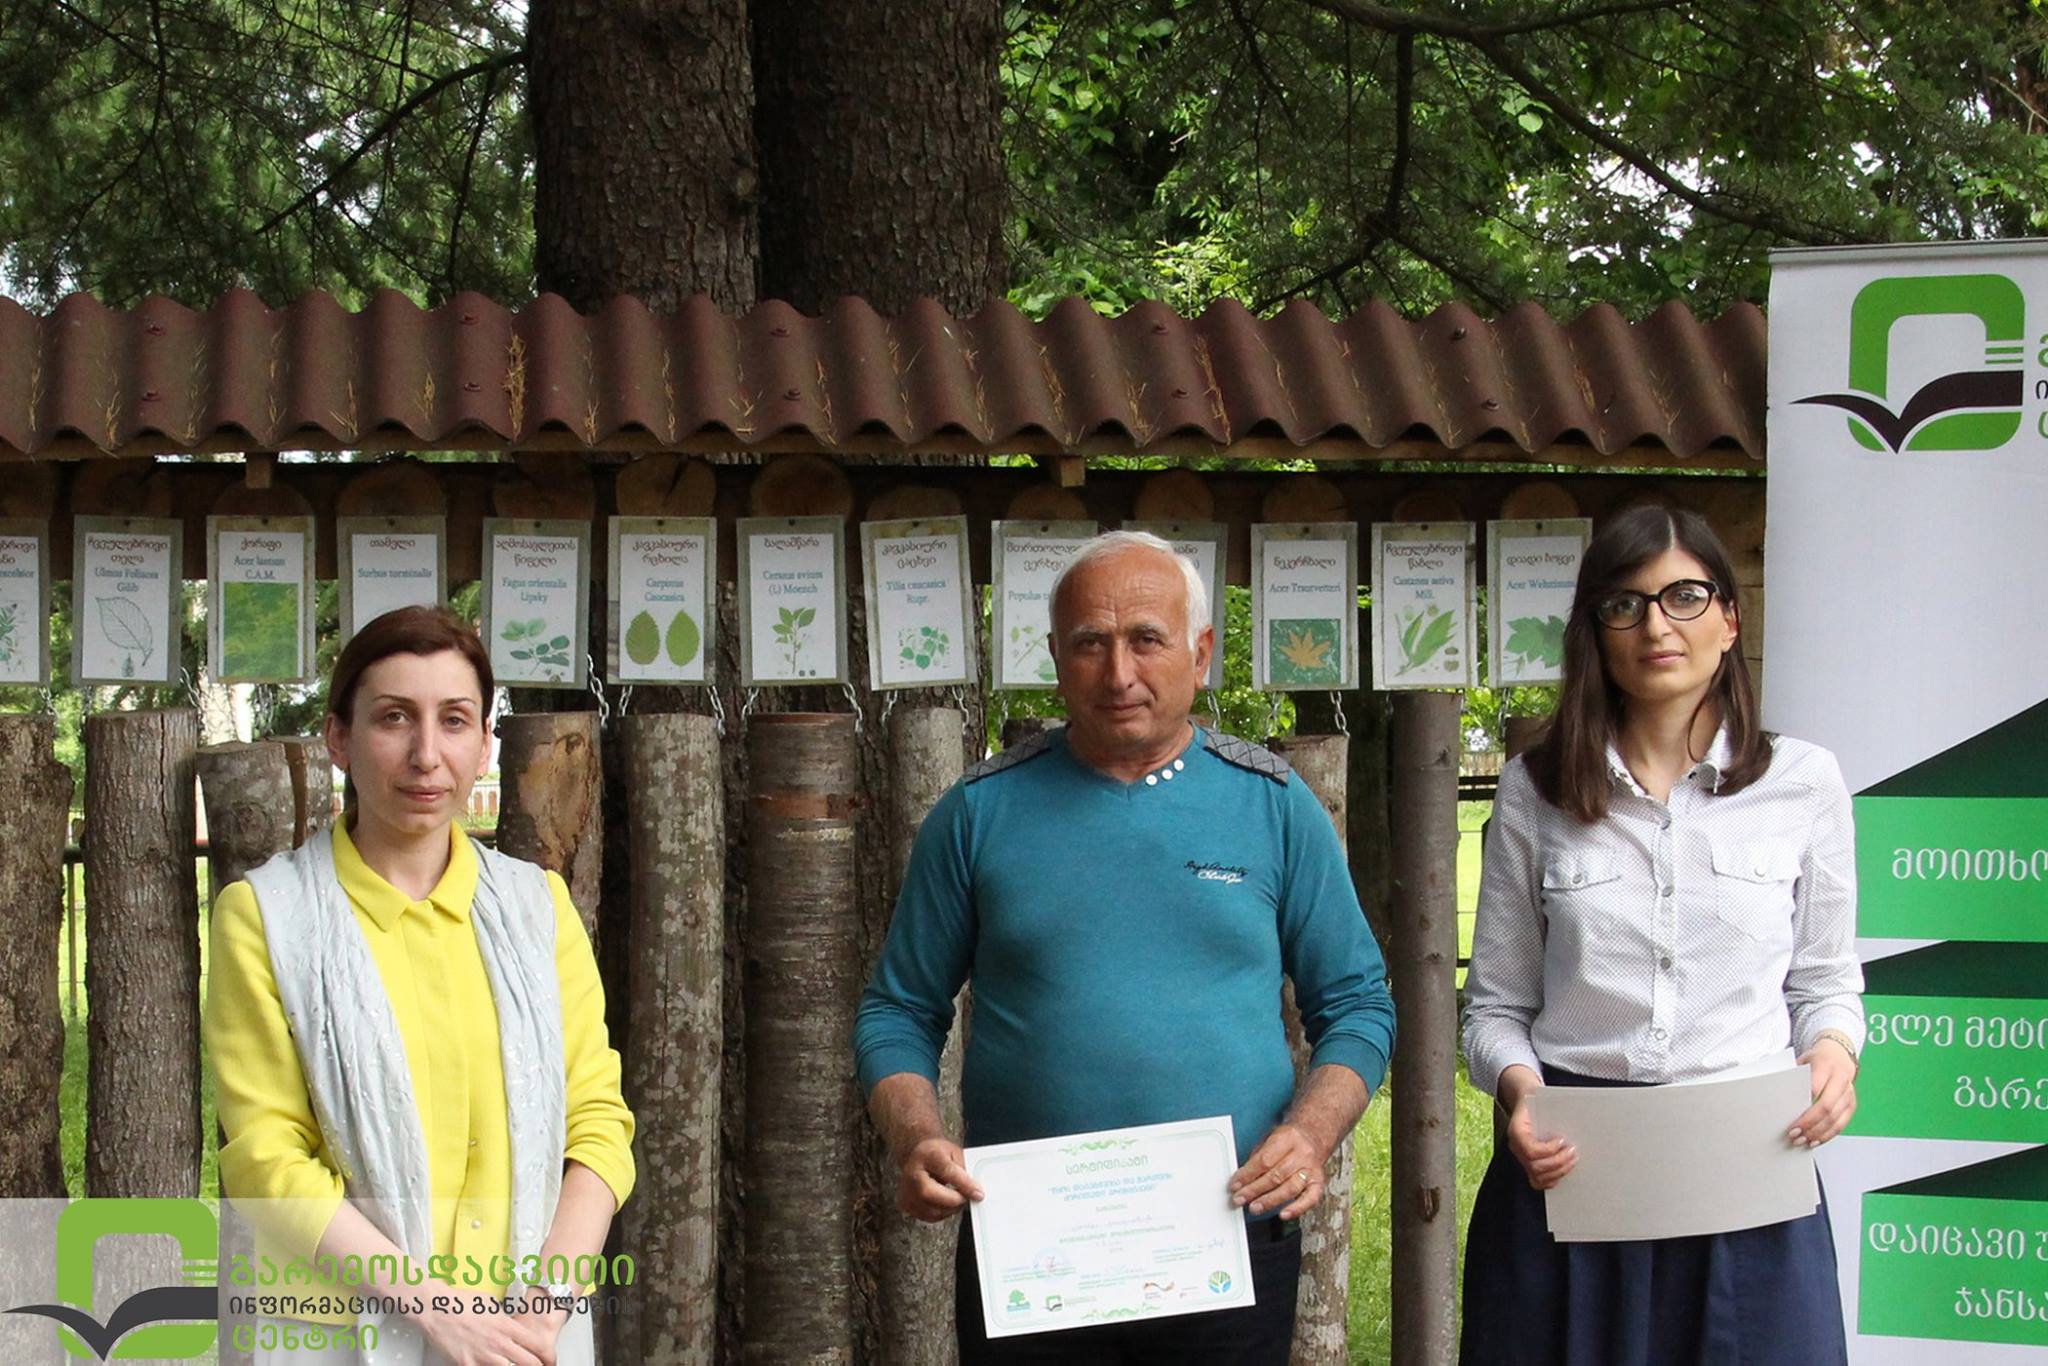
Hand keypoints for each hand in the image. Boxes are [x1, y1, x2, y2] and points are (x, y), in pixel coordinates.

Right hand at [411, 1291, 559, 1365]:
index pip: (537, 1345)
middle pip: (529, 1362)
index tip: (548, 1359)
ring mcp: (482, 1355)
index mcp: (507, 1326)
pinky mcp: (466, 1364)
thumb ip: (505, 1320)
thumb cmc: (462, 1303)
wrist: (436, 1309)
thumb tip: (512, 1327)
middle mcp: (498, 1342)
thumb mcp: (492, 1305)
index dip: (547, 1356)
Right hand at [896, 1136, 982, 1221]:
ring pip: (930, 1210)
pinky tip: (945, 1202)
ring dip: (950, 1209)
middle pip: (929, 1193)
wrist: (917, 1156)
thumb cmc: (935, 1154)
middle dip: (954, 1200)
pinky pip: (928, 1217)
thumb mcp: (953, 1152)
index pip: (946, 1171)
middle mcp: (912, 1173)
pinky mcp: (906, 1204)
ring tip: (957, 1198)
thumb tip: (975, 1187)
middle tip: (967, 1197)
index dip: (964, 1184)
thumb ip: (964, 1168)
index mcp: (927, 1155)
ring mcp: (906, 1190)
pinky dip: (942, 1213)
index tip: (978, 1193)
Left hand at [1228, 1122, 1327, 1218]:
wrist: (1314, 1135)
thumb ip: (1257, 1157)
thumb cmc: (1289, 1138)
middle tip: (1240, 1198)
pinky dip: (1296, 1209)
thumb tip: (1242, 1178)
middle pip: (1276, 1176)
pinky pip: (1310, 1199)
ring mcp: (1312, 1169)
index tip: (1235, 1184)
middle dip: (1254, 1190)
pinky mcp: (1318, 1182)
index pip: (1264, 1160)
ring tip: (1254, 1207)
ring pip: (1290, 1188)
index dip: (1247, 1174)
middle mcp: (1302, 1153)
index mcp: (1287, 1138)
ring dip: (1269, 1201)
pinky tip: (1283, 1215)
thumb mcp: (1270, 1138)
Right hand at [1498, 1067, 1574, 1190]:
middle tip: (1573, 1152)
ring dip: (1559, 1171)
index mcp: (1516, 1131)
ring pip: (1537, 1177)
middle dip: (1558, 1162)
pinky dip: (1553, 1179)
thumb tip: (1572, 1112)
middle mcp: (1516, 1147)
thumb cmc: (1533, 1100)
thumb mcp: (1537, 1096)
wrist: (1525, 1100)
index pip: (1530, 1150)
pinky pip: (1538, 1181)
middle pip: (1534, 1166)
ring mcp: (1521, 1157)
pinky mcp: (1529, 1164)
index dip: (1548, 1150)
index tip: (1562, 1141)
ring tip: (1572, 1159)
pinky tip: (1563, 1169)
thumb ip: (1551, 1106)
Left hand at [1789, 1038, 1856, 1146]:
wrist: (1838, 1054)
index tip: (1791, 1118)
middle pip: (1826, 1106)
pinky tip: (1816, 1140)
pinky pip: (1842, 1124)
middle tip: (1794, 1134)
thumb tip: (1774, 1094)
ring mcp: (1849, 1093)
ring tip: (1802, 1140)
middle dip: (1809, 1123)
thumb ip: (1791, 1076)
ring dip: (1818, 1133)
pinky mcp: (1852, 1105)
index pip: (1815, 1087)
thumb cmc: (1816, 1059)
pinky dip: (1828, 1135)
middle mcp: (1840, 1080)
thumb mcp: (1802, 1061)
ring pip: (1836, 1118)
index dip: (1804, 1105)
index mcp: (1825, 1065)